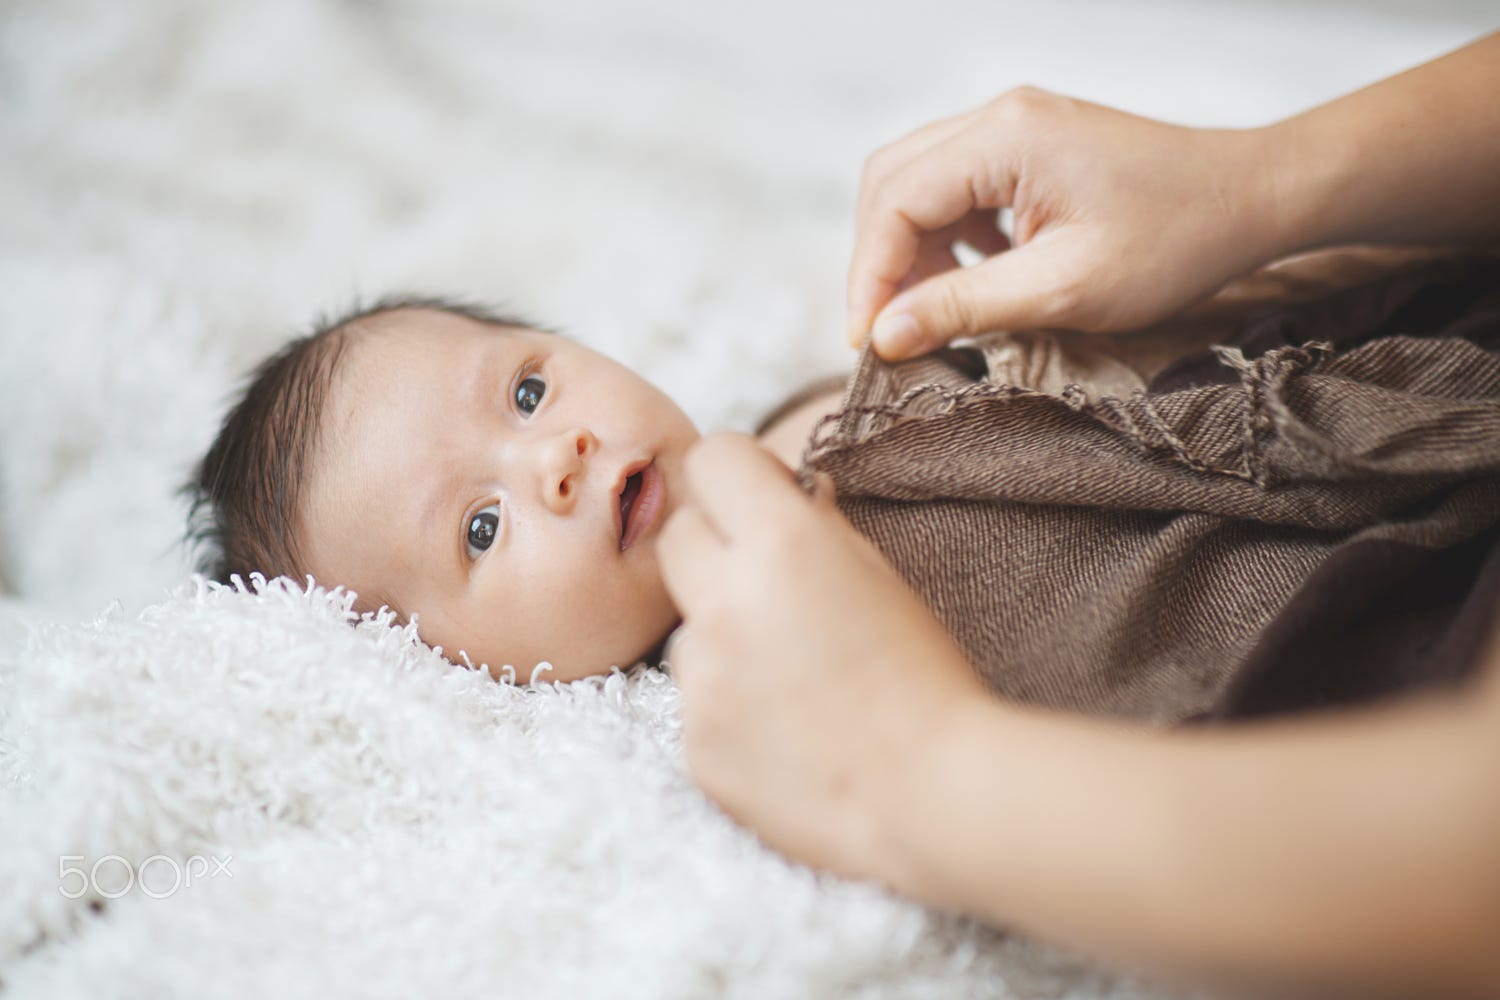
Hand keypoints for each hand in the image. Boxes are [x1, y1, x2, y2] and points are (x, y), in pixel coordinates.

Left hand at [657, 433, 987, 879]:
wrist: (930, 795)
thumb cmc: (926, 678)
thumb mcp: (881, 576)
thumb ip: (818, 527)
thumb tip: (785, 494)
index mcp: (782, 544)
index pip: (714, 459)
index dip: (739, 474)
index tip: (763, 499)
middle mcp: (725, 600)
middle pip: (678, 535)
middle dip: (716, 545)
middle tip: (769, 581)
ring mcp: (701, 676)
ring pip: (685, 625)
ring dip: (721, 634)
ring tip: (790, 677)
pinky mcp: (693, 741)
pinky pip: (694, 698)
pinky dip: (728, 704)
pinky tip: (785, 729)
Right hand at [847, 87, 1281, 358]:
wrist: (1252, 199)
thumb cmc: (1176, 240)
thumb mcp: (1065, 288)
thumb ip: (966, 308)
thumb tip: (884, 335)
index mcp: (1007, 137)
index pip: (895, 201)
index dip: (870, 277)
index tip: (868, 342)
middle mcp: (1000, 117)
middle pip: (891, 182)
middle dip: (879, 261)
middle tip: (888, 330)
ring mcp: (1014, 128)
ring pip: (917, 184)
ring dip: (911, 251)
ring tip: (933, 312)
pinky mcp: (1029, 149)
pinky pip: (957, 189)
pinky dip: (947, 239)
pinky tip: (975, 282)